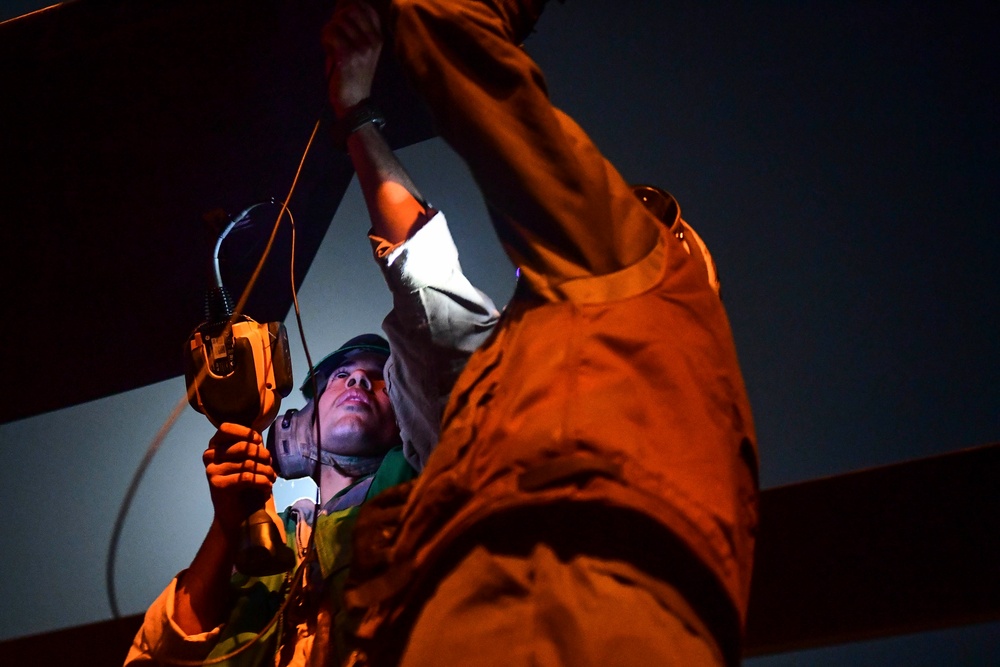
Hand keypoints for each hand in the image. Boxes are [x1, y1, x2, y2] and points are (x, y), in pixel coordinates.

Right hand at [203, 423, 274, 538]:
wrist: (238, 516)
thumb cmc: (245, 485)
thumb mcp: (247, 460)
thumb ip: (249, 445)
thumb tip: (257, 435)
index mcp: (215, 446)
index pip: (225, 429)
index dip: (244, 432)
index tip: (258, 441)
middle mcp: (209, 456)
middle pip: (242, 447)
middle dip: (263, 455)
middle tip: (271, 465)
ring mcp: (211, 471)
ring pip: (248, 463)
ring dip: (266, 471)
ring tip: (272, 477)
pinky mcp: (217, 485)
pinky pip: (247, 477)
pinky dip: (262, 481)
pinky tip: (267, 486)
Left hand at [322, 1, 383, 115]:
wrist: (353, 101)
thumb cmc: (352, 73)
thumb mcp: (359, 47)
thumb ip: (352, 25)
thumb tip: (342, 2)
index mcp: (378, 37)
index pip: (365, 7)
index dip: (348, 5)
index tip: (339, 17)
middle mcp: (373, 41)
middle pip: (350, 10)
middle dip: (336, 18)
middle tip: (333, 32)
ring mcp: (362, 49)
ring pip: (338, 21)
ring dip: (328, 30)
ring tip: (330, 44)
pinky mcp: (348, 56)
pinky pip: (330, 33)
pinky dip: (325, 39)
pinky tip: (328, 49)